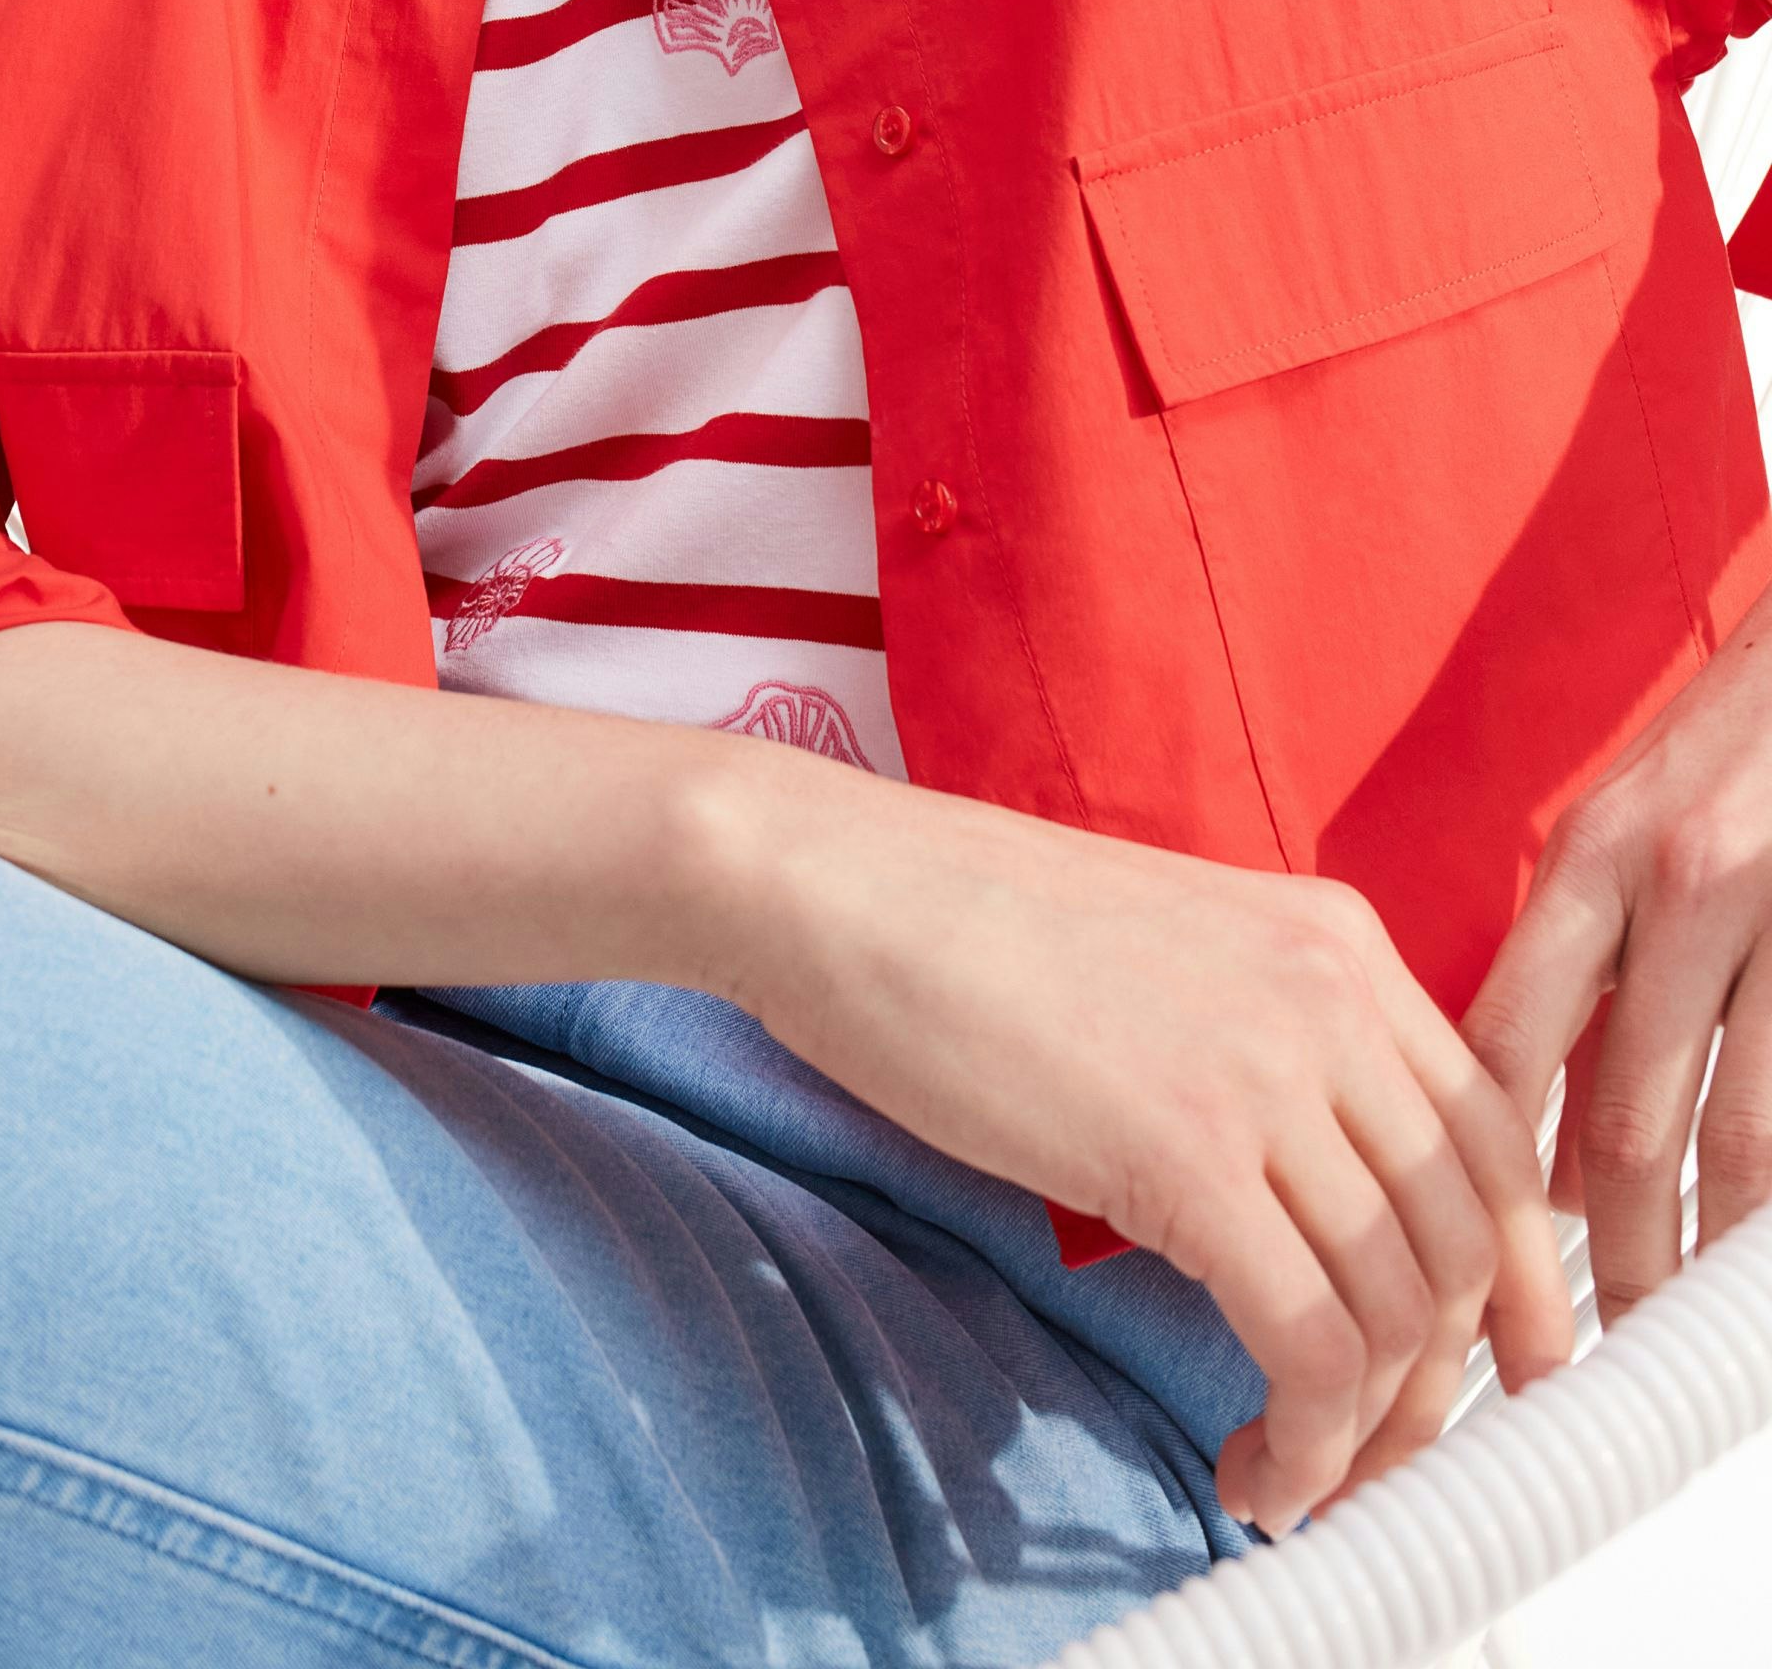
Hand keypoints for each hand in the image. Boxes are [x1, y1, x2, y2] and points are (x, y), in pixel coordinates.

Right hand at [710, 771, 1573, 1537]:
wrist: (843, 885)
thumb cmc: (966, 925)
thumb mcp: (1173, 955)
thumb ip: (1267, 1043)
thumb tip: (1310, 1200)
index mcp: (1335, 938)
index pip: (1495, 1132)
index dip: (1516, 1276)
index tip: (1500, 1371)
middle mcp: (1331, 994)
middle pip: (1466, 1231)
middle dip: (1443, 1379)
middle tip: (1387, 1456)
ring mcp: (1266, 1068)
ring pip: (1399, 1303)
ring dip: (1370, 1430)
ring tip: (1300, 1473)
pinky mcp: (1188, 1154)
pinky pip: (1311, 1342)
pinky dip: (1309, 1440)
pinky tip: (1257, 1469)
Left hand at [1467, 598, 1771, 1322]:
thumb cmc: (1730, 750)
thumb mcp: (1620, 832)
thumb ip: (1575, 972)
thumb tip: (1538, 1151)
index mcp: (1597, 861)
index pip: (1511, 1046)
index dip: (1487, 1172)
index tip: (1481, 1268)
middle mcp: (1683, 891)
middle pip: (1625, 1119)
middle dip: (1608, 1256)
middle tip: (1592, 1350)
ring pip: (1739, 1138)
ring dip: (1708, 1249)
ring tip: (1683, 1324)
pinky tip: (1755, 1242)